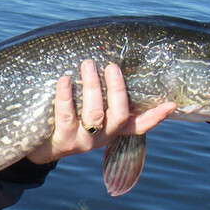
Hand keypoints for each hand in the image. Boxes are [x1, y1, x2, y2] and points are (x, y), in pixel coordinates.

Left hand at [26, 60, 175, 165]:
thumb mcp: (86, 112)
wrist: (38, 147)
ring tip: (87, 64)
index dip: (156, 116)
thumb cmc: (65, 119)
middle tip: (111, 66)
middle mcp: (102, 137)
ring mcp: (84, 141)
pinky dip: (66, 96)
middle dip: (117, 88)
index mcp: (112, 130)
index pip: (139, 125)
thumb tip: (107, 61)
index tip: (171, 103)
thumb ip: (100, 96)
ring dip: (92, 87)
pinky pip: (66, 116)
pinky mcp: (63, 141)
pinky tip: (64, 79)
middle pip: (118, 114)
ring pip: (94, 114)